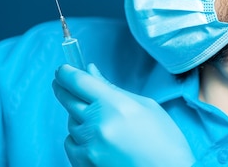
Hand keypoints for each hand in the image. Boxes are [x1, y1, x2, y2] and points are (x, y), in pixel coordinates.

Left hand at [52, 64, 195, 166]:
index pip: (78, 81)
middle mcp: (98, 124)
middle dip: (63, 89)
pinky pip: (71, 143)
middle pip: (67, 99)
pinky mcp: (85, 164)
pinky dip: (78, 138)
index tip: (62, 70)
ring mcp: (90, 146)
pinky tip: (94, 138)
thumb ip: (112, 88)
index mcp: (115, 105)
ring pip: (71, 122)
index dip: (66, 72)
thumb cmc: (165, 142)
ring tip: (97, 119)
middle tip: (62, 83)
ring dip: (77, 116)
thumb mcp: (145, 106)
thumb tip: (90, 71)